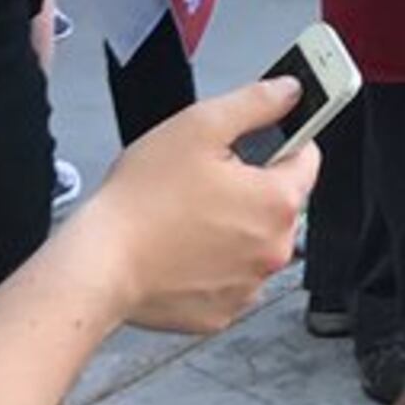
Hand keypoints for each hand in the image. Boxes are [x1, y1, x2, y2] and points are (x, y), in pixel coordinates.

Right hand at [74, 75, 314, 335]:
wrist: (97, 266)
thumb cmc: (141, 201)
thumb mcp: (199, 126)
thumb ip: (255, 103)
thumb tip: (290, 92)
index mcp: (278, 201)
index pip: (307, 157)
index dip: (280, 141)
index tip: (255, 142)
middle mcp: (275, 249)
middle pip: (279, 202)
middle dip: (249, 187)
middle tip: (204, 180)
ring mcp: (249, 286)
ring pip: (254, 242)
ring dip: (232, 228)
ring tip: (186, 217)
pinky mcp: (223, 313)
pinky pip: (230, 278)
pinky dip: (212, 265)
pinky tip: (180, 251)